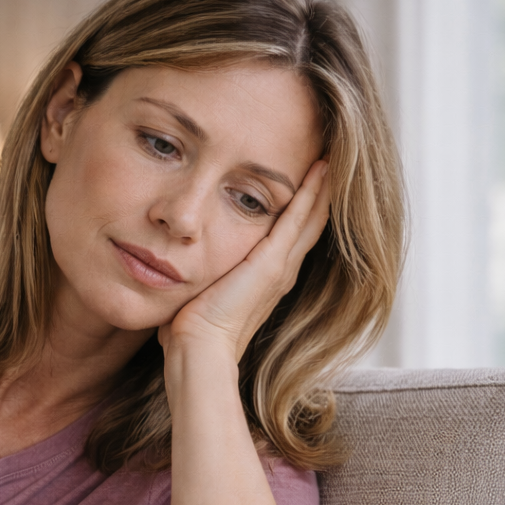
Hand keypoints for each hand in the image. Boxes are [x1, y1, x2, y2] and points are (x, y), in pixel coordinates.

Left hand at [160, 159, 330, 361]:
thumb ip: (195, 278)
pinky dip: (312, 191)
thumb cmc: (190, 330)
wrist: (199, 348)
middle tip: (332, 160)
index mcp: (264, 280)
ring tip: (334, 156)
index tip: (308, 181)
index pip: (290, 236)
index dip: (302, 209)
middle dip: (321, 192)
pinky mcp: (272, 262)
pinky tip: (322, 166)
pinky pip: (299, 218)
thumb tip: (170, 267)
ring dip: (323, 186)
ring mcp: (280, 267)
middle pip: (310, 224)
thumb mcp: (196, 292)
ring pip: (312, 217)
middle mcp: (281, 272)